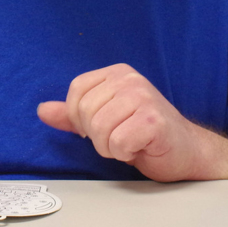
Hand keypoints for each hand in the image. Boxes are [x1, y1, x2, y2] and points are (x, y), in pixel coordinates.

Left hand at [37, 64, 206, 181]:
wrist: (185, 151)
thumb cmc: (143, 135)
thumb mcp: (103, 119)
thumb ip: (73, 115)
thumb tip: (42, 110)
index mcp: (117, 73)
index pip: (76, 90)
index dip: (79, 117)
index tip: (98, 127)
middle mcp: (130, 79)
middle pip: (85, 110)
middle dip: (96, 135)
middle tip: (118, 137)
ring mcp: (143, 97)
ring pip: (99, 128)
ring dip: (110, 146)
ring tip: (128, 142)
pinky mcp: (153, 120)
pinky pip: (118, 142)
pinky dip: (124, 153)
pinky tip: (139, 147)